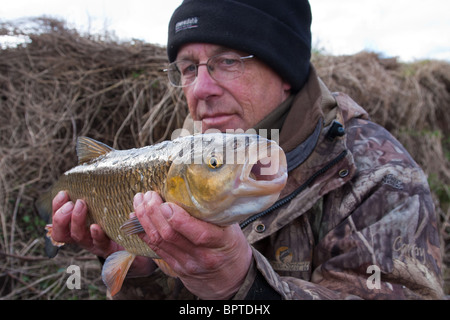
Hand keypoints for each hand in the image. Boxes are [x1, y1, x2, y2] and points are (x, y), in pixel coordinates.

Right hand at [51, 191, 155, 276]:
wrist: (138, 242)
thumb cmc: (118, 218)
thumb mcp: (106, 205)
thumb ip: (98, 190)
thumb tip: (95, 163)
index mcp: (78, 225)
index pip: (57, 220)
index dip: (56, 207)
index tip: (63, 193)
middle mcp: (83, 236)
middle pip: (61, 233)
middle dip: (62, 216)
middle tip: (73, 203)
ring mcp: (95, 244)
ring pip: (78, 237)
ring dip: (77, 220)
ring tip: (82, 205)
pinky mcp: (110, 248)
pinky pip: (99, 244)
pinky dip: (96, 235)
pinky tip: (97, 227)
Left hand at [134, 191, 252, 299]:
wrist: (231, 278)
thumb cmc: (231, 245)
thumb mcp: (232, 228)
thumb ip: (216, 211)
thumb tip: (198, 183)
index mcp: (221, 242)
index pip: (200, 233)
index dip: (179, 219)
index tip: (166, 203)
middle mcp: (203, 256)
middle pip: (171, 235)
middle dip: (154, 213)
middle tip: (148, 195)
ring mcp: (187, 264)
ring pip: (160, 241)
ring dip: (145, 220)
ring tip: (139, 202)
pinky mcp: (176, 268)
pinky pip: (156, 249)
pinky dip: (144, 232)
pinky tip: (136, 219)